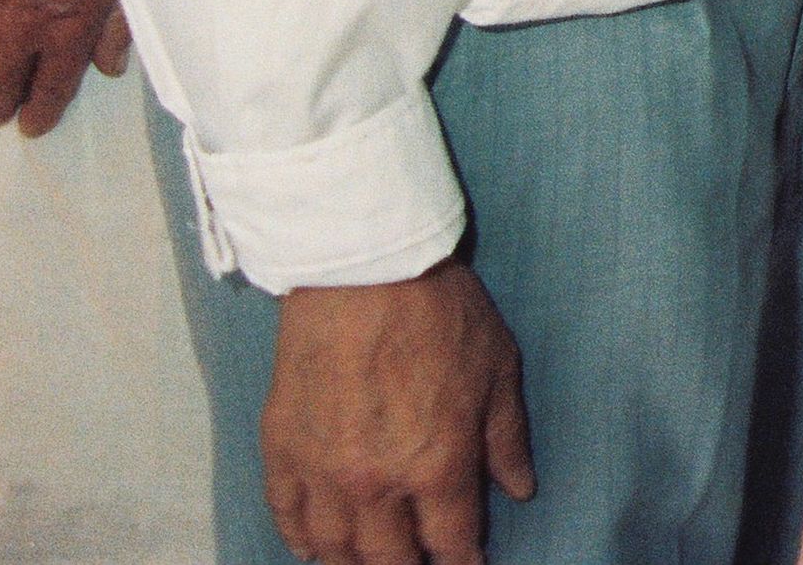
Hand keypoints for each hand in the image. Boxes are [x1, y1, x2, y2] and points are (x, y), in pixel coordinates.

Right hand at [262, 264, 532, 564]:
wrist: (364, 268)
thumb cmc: (440, 310)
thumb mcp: (497, 369)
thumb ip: (506, 438)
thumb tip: (520, 488)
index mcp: (438, 466)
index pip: (451, 542)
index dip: (463, 561)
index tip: (468, 564)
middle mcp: (377, 483)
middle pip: (389, 559)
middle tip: (419, 564)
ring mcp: (324, 471)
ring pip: (335, 549)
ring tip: (370, 564)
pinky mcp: (282, 449)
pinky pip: (286, 515)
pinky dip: (299, 540)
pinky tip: (312, 549)